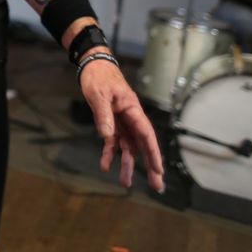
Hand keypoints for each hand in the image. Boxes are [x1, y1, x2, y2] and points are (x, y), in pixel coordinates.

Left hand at [79, 55, 163, 192]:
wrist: (92, 65)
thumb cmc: (99, 77)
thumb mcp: (99, 95)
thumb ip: (103, 115)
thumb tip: (107, 137)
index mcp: (132, 109)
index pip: (146, 134)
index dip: (153, 153)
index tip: (159, 170)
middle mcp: (130, 117)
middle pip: (142, 145)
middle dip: (149, 165)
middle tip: (157, 186)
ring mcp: (121, 121)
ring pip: (128, 147)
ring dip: (127, 164)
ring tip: (126, 182)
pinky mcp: (111, 122)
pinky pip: (113, 141)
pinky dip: (110, 153)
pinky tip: (105, 166)